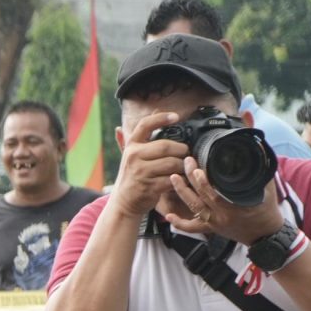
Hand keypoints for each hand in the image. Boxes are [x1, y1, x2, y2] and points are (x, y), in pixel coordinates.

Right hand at [108, 110, 192, 224]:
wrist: (124, 201)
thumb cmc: (133, 175)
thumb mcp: (133, 153)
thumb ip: (144, 134)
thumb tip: (155, 109)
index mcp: (131, 145)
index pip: (145, 125)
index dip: (161, 118)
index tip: (176, 116)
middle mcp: (134, 156)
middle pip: (165, 146)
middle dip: (181, 150)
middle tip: (186, 153)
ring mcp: (141, 172)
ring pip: (171, 164)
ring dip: (183, 166)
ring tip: (185, 167)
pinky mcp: (149, 187)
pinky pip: (172, 179)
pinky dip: (180, 180)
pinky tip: (181, 179)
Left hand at [163, 165, 284, 244]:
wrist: (265, 235)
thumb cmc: (267, 209)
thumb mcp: (267, 188)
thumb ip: (261, 170)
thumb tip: (258, 147)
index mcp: (235, 207)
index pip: (215, 195)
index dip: (203, 183)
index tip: (197, 169)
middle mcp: (222, 216)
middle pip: (201, 198)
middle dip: (191, 179)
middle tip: (186, 162)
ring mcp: (214, 223)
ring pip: (194, 209)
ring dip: (182, 193)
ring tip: (173, 177)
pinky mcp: (211, 229)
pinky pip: (192, 228)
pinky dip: (179, 223)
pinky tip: (168, 215)